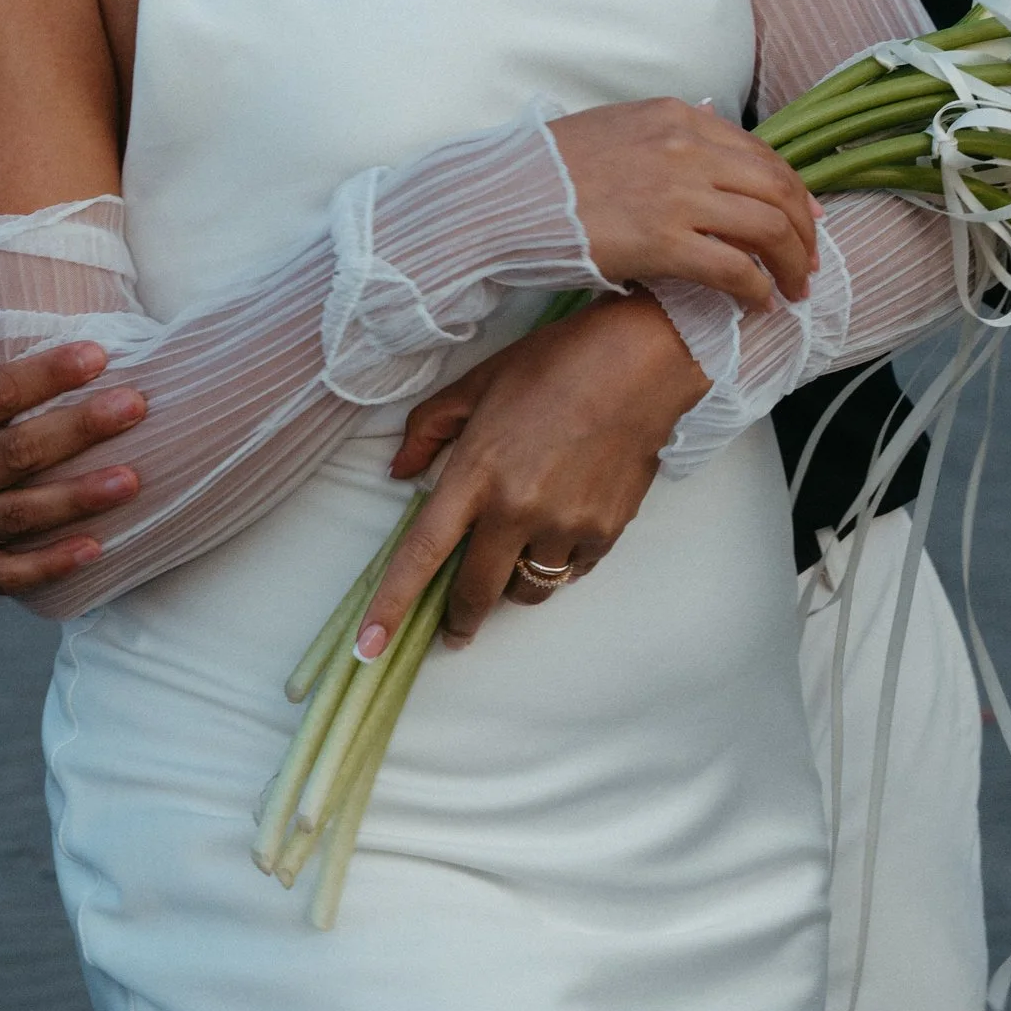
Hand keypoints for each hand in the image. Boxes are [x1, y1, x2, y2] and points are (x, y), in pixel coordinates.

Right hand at [0, 308, 146, 597]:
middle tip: (134, 407)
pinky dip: (50, 566)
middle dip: (78, 431)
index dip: (44, 376)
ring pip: (16, 518)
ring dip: (78, 499)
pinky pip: (5, 575)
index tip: (97, 354)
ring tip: (132, 478)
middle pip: (13, 457)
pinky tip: (98, 548)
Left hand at [360, 296, 705, 652]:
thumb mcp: (478, 383)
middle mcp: (517, 510)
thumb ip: (430, 428)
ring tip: (517, 558)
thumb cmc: (553, 363)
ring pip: (527, 590)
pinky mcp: (606, 531)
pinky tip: (560, 531)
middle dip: (460, 619)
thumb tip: (400, 470)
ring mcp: (565, 525)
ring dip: (514, 585)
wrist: (640, 361)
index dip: (392, 605)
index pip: (422, 553)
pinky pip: (572, 572)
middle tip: (455, 628)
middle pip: (476, 592)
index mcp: (476, 474)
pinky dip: (558, 563)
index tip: (371, 649)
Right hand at [548, 100, 819, 307]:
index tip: (807, 217)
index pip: (760, 152)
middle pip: (777, 188)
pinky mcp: (663, 241)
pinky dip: (757, 289)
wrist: (507, 196)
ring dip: (790, 262)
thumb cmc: (551, 168)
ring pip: (767, 227)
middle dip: (803, 229)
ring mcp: (678, 194)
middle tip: (808, 261)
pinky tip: (758, 304)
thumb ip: (669, 136)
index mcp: (678, 117)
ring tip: (793, 288)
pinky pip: (734, 267)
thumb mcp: (618, 128)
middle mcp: (687, 148)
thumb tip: (709, 146)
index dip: (793, 189)